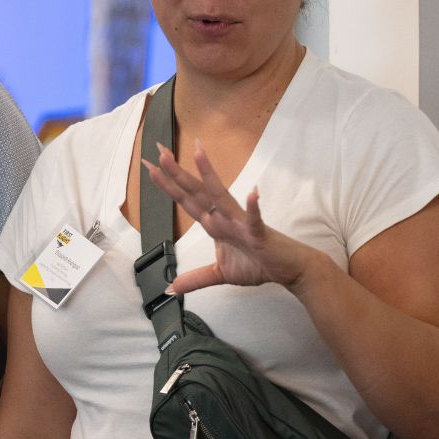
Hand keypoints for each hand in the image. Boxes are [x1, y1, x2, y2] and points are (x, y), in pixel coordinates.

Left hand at [141, 140, 315, 294]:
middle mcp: (224, 218)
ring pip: (221, 197)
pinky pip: (256, 220)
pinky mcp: (260, 233)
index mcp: (214, 224)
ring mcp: (241, 223)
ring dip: (209, 176)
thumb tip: (171, 288)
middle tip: (159, 151)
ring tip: (198, 154)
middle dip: (177, 173)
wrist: (288, 270)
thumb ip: (195, 279)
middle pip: (196, 192)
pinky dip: (255, 207)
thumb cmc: (258, 264)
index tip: (150, 167)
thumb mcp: (219, 273)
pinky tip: (253, 193)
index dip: (168, 185)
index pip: (186, 201)